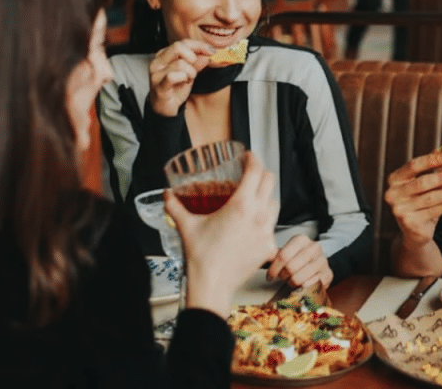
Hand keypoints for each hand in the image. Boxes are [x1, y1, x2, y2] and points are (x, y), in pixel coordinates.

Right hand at [147, 39, 214, 115]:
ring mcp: (156, 73)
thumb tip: (207, 54)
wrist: (165, 108)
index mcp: (165, 54)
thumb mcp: (190, 72)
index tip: (212, 51)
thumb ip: (198, 62)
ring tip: (188, 79)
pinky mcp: (158, 86)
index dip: (200, 45)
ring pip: (180, 63)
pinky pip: (173, 77)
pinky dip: (183, 79)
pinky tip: (183, 84)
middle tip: (195, 69)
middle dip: (193, 57)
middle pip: (178, 47)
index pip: (183, 42)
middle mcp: (158, 61)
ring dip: (190, 72)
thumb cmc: (175, 88)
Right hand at [164, 152, 279, 317]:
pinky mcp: (269, 247)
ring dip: (266, 195)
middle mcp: (258, 216)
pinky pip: (273, 226)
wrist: (212, 286)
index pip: (256, 171)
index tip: (248, 156)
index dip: (253, 159)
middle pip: (270, 182)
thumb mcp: (186, 226)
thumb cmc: (201, 257)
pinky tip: (254, 224)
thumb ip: (175, 207)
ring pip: (275, 203)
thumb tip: (167, 195)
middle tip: (250, 173)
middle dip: (261, 173)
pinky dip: (265, 220)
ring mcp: (266, 232)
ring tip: (253, 197)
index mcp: (241, 206)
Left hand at [267, 234, 333, 288]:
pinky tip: (300, 286)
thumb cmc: (296, 260)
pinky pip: (310, 285)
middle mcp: (314, 247)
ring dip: (291, 283)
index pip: (283, 255)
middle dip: (282, 276)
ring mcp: (323, 261)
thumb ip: (272, 254)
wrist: (316, 267)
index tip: (269, 277)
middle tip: (281, 278)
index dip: (274, 269)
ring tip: (290, 282)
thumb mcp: (285, 253)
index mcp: (301, 239)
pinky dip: (302, 288)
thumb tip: (257, 255)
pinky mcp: (328, 274)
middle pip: (290, 267)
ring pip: (299, 278)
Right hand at [385, 151, 441, 246]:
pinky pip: (433, 211)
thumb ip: (433, 171)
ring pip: (430, 198)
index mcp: (394, 180)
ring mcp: (399, 210)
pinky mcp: (409, 223)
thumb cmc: (419, 203)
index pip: (413, 165)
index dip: (430, 160)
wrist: (414, 231)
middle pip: (422, 182)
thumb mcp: (422, 185)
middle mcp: (392, 194)